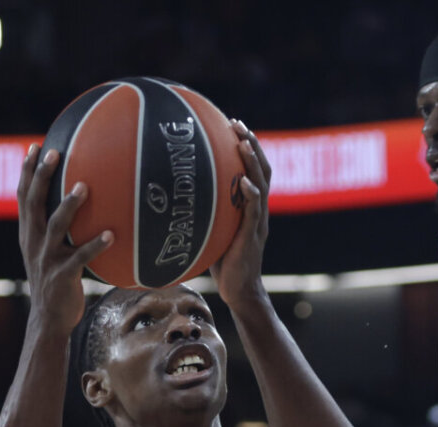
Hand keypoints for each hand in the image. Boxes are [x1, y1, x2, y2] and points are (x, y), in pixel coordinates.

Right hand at [16, 145, 111, 334]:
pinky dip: (96, 245)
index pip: (23, 197)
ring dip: (70, 205)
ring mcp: (47, 258)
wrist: (49, 319)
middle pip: (34, 203)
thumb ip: (54, 232)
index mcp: (28, 235)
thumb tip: (76, 209)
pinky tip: (111, 234)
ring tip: (84, 186)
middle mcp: (34, 243)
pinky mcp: (63, 275)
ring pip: (56, 225)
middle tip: (54, 153)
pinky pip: (81, 257)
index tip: (35, 147)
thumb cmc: (54, 284)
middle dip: (42, 176)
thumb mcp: (47, 255)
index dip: (27, 172)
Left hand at [210, 121, 270, 309]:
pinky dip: (251, 193)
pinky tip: (243, 180)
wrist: (239, 290)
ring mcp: (258, 222)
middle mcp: (258, 211)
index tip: (234, 126)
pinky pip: (254, 211)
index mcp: (251, 208)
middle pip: (262, 170)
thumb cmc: (223, 264)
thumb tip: (175, 199)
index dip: (248, 148)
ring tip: (243, 142)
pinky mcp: (253, 236)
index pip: (254, 171)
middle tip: (238, 124)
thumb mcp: (213, 232)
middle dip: (252, 144)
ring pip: (261, 184)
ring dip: (253, 161)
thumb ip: (206, 214)